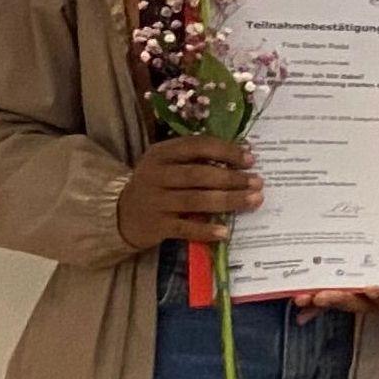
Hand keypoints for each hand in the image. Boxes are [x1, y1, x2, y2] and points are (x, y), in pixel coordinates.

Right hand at [115, 136, 259, 249]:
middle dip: (232, 178)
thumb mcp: (167, 164)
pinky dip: (206, 230)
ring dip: (228, 200)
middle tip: (258, 182)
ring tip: (254, 200)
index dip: (225, 151)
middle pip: (199, 175)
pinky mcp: (157, 225)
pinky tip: (225, 232)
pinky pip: (185, 228)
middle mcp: (156, 174)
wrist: (120, 213)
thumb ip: (196, 159)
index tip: (250, 159)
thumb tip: (242, 155)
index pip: (196, 146)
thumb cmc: (156, 185)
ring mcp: (155, 201)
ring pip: (196, 200)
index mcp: (161, 153)